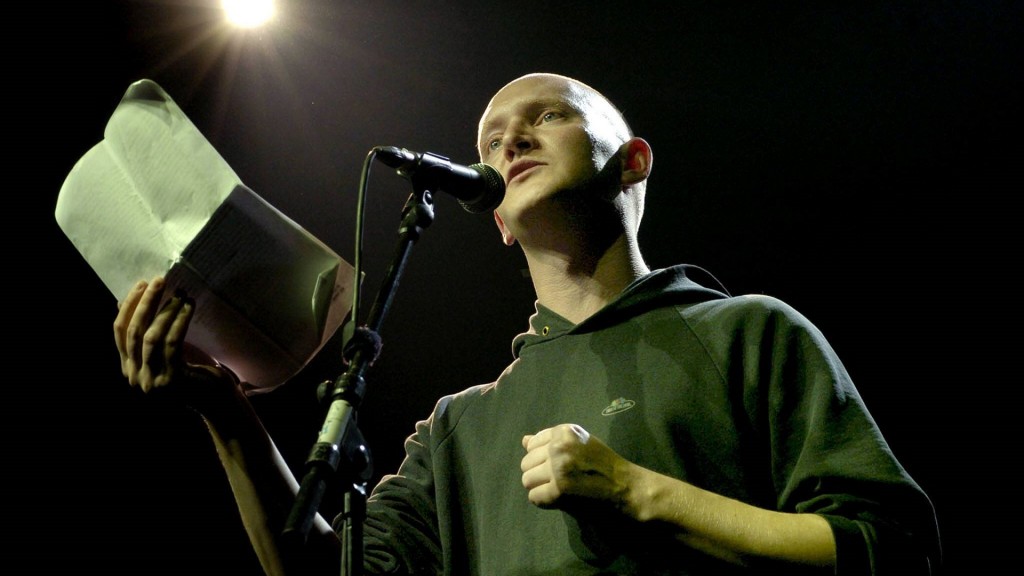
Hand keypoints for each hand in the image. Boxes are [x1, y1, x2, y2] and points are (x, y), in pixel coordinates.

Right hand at [113, 277, 234, 408]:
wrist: (214, 401)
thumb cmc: (191, 372)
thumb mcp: (164, 352)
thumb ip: (146, 333)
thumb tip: (126, 302)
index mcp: (129, 367)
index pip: (120, 332)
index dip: (129, 306)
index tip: (141, 284)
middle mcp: (135, 376)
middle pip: (134, 331)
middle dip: (146, 303)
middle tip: (159, 281)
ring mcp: (151, 380)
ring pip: (151, 337)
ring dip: (165, 310)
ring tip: (180, 293)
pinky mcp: (171, 379)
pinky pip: (172, 342)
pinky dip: (180, 321)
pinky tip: (189, 306)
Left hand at [520, 424, 632, 513]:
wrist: (627, 487)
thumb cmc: (604, 466)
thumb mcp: (579, 444)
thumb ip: (551, 442)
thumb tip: (524, 440)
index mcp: (564, 431)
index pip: (532, 444)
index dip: (543, 459)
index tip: (562, 466)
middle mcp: (559, 446)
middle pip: (526, 463)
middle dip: (539, 474)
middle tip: (562, 481)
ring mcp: (559, 467)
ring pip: (527, 480)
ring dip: (541, 488)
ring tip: (561, 490)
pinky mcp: (559, 489)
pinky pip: (534, 497)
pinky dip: (545, 502)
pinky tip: (561, 500)